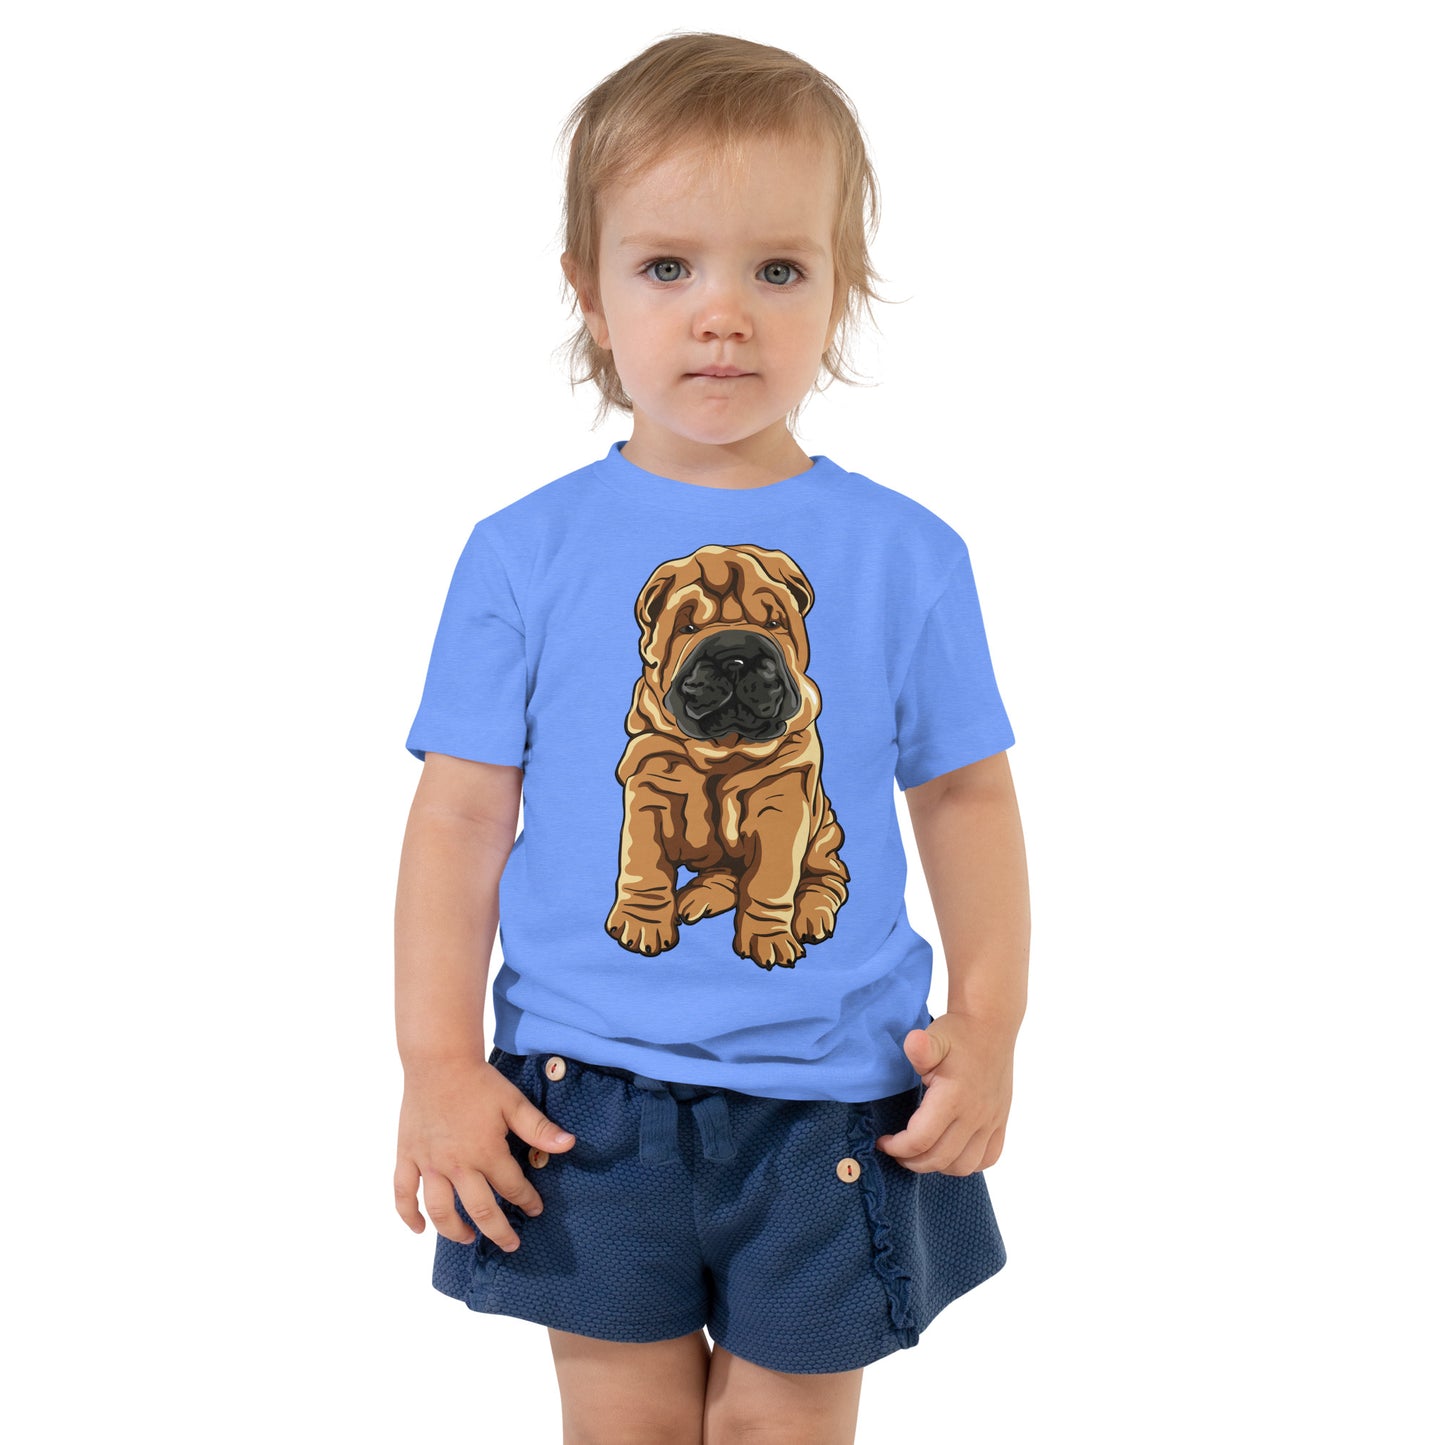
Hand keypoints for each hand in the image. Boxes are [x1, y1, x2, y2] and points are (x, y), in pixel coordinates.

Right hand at [395, 1057, 575, 1251]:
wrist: (438, 1061)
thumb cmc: (478, 1081)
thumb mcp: (513, 1103)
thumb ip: (539, 1129)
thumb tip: (569, 1145)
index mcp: (486, 1152)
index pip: (512, 1188)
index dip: (527, 1201)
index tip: (535, 1209)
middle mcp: (457, 1165)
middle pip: (479, 1210)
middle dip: (498, 1231)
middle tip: (510, 1244)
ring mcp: (429, 1163)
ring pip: (440, 1210)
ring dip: (455, 1231)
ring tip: (468, 1238)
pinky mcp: (407, 1156)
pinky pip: (403, 1193)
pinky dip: (408, 1214)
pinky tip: (419, 1228)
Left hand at [874, 1012, 1013, 1175]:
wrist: (990, 1026)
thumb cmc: (958, 1033)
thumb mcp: (935, 1036)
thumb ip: (920, 1047)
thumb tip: (914, 1043)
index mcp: (954, 1097)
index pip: (921, 1140)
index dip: (897, 1147)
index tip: (883, 1141)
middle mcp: (975, 1114)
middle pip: (939, 1158)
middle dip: (911, 1161)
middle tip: (897, 1151)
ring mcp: (991, 1121)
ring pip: (964, 1166)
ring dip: (938, 1166)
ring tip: (921, 1154)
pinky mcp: (1000, 1121)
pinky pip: (988, 1158)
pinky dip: (967, 1163)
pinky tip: (951, 1152)